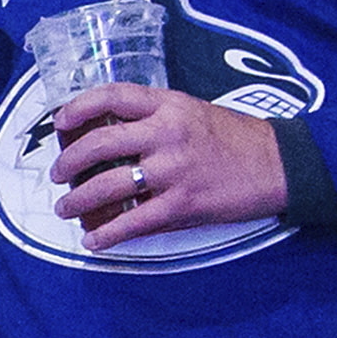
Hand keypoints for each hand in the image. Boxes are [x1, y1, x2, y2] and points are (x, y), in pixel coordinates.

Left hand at [48, 84, 290, 248]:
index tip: (59, 121)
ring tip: (66, 208)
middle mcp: (167, 133)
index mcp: (169, 106)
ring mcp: (174, 170)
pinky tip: (94, 241)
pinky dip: (108, 235)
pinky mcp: (183, 204)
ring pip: (109, 184)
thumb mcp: (194, 111)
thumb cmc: (236, 138)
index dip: (78, 107)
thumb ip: (155, 118)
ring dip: (78, 200)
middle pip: (100, 142)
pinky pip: (134, 221)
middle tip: (57, 175)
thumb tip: (111, 132)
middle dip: (68, 162)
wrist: (280, 164)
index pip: (112, 96)